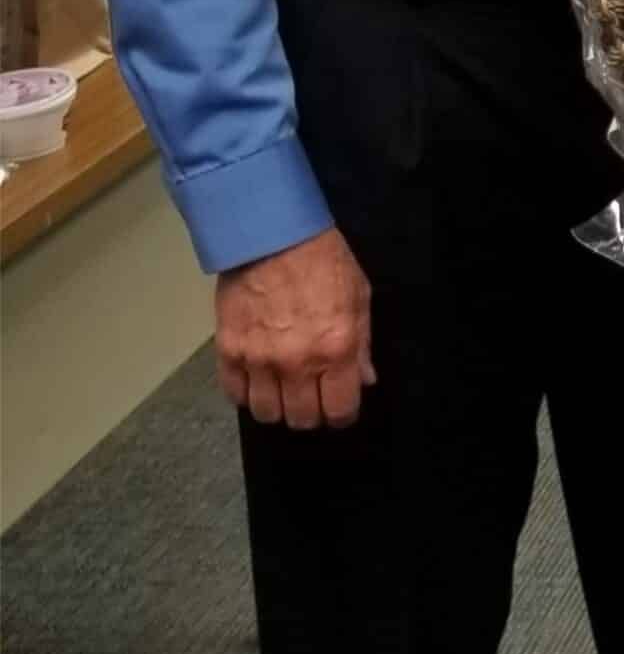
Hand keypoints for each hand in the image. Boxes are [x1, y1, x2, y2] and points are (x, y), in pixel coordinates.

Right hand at [214, 228, 374, 429]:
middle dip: (311, 414)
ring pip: (266, 413)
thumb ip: (362, 345)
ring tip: (283, 391)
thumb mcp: (359, 297)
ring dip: (277, 407)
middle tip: (312, 398)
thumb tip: (365, 379)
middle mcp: (296, 363)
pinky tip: (256, 379)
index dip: (343, 414)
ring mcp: (258, 359)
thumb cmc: (323, 260)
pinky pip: (233, 393)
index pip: (340, 410)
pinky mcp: (228, 350)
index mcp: (336, 349)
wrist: (272, 234)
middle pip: (301, 419)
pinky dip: (246, 393)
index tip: (340, 406)